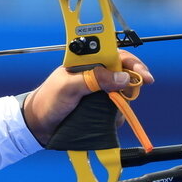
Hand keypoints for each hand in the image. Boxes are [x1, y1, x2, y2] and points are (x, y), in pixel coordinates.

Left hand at [21, 51, 154, 146]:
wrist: (38, 125)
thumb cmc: (48, 101)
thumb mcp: (68, 87)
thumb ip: (93, 79)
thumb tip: (122, 78)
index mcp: (86, 63)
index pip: (115, 55)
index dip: (132, 62)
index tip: (143, 75)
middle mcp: (95, 75)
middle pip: (124, 74)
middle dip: (132, 84)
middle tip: (133, 95)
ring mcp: (98, 92)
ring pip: (122, 94)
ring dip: (123, 103)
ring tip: (113, 111)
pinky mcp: (99, 108)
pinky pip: (116, 110)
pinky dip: (116, 116)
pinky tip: (109, 120)